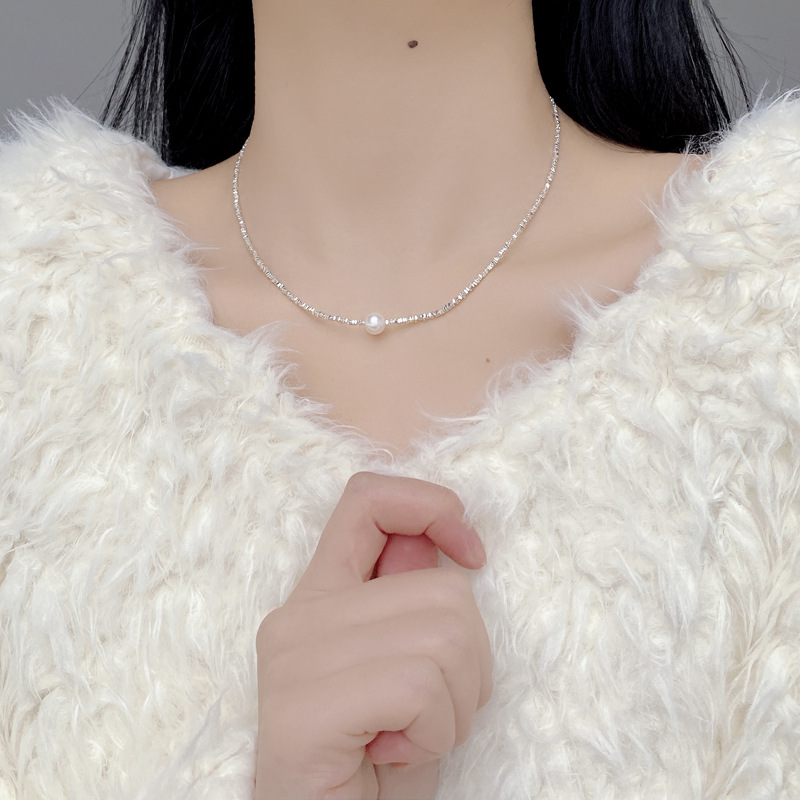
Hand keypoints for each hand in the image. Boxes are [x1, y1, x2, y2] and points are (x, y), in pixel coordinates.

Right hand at [254, 472, 491, 799]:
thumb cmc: (376, 765)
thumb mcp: (410, 673)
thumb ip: (413, 601)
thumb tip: (434, 542)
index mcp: (320, 595)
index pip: (367, 499)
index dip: (431, 505)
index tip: (470, 553)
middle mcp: (298, 615)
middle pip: (444, 590)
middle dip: (471, 662)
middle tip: (432, 712)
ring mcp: (294, 656)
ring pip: (445, 636)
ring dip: (457, 704)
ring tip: (413, 734)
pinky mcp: (302, 707)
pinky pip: (419, 685)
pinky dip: (436, 729)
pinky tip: (397, 752)